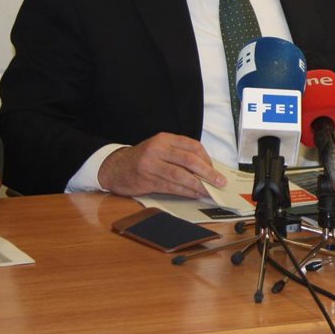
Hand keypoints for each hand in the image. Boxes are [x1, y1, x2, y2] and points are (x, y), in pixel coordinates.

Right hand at [98, 133, 226, 197]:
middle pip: (189, 160)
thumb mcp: (160, 149)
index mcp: (165, 139)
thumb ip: (180, 154)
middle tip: (220, 182)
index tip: (215, 169)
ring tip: (209, 191)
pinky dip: (185, 192)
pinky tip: (194, 194)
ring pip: (180, 176)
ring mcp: (150, 165)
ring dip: (197, 185)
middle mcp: (158, 149)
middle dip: (207, 172)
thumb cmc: (143, 158)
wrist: (114, 167)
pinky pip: (171, 187)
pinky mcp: (146, 180)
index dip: (207, 158)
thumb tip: (207, 168)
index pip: (192, 146)